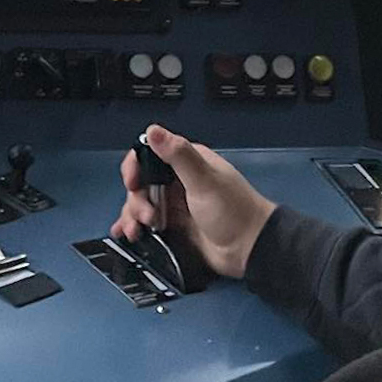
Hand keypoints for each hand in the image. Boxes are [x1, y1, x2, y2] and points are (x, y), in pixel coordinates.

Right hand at [110, 124, 276, 278]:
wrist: (250, 250)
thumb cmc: (236, 213)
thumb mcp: (205, 181)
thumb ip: (179, 155)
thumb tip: (154, 131)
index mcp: (188, 162)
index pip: (150, 154)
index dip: (136, 166)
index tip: (133, 182)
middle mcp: (179, 182)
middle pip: (141, 182)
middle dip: (136, 198)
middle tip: (149, 214)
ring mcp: (176, 205)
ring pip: (141, 204)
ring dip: (134, 215)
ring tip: (142, 229)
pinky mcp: (174, 226)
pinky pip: (146, 224)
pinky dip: (135, 227)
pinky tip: (131, 233)